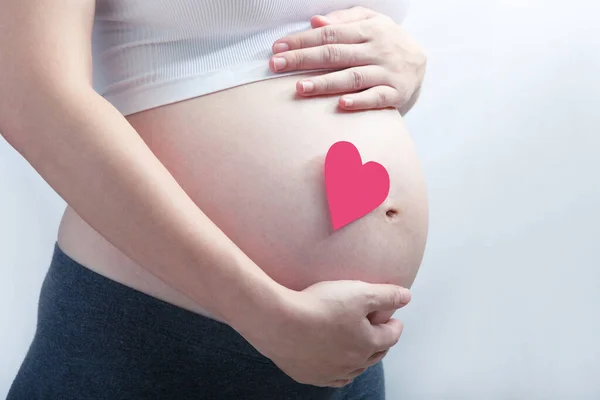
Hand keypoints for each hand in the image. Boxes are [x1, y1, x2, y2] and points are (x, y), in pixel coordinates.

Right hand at [243, 280, 410, 387]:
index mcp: (368, 343)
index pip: (390, 335)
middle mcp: (353, 363)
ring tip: (359, 348)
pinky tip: (336, 365)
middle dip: (380, 342)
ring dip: (361, 358)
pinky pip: (331, 377)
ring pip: (354, 368)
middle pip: (374, 354)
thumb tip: (406, 296)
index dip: (394, 324)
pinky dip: (339, 371)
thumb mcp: (359, 292)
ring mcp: (330, 372)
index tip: (394, 319)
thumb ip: (386, 295)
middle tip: (379, 331)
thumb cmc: (319, 305)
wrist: (279, 322)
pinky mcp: (309, 375)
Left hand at [270, 6, 426, 111]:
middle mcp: (378, 49)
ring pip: (353, 77)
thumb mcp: (370, 22)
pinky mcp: (396, 93)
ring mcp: (387, 72)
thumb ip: (344, 21)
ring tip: (301, 87)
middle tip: (277, 66)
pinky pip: (376, 98)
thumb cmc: (386, 41)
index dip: (302, 40)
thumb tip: (315, 21)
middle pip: (335, 54)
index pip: (330, 33)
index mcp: (368, 30)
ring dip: (326, 83)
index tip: (277, 48)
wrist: (421, 61)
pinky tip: (342, 105)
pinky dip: (360, 101)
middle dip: (303, 59)